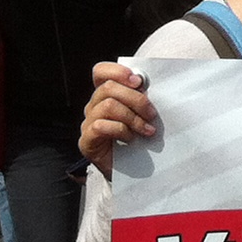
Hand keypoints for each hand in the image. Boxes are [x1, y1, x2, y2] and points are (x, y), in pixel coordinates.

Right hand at [79, 60, 157, 175]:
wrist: (131, 170)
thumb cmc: (140, 137)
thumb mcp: (143, 114)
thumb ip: (143, 98)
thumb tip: (154, 87)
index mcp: (106, 95)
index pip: (101, 72)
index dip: (117, 71)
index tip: (139, 81)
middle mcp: (93, 106)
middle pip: (109, 88)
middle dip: (135, 99)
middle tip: (152, 114)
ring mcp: (88, 123)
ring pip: (107, 106)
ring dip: (133, 117)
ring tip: (147, 130)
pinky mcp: (86, 140)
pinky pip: (101, 126)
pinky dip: (121, 131)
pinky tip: (132, 140)